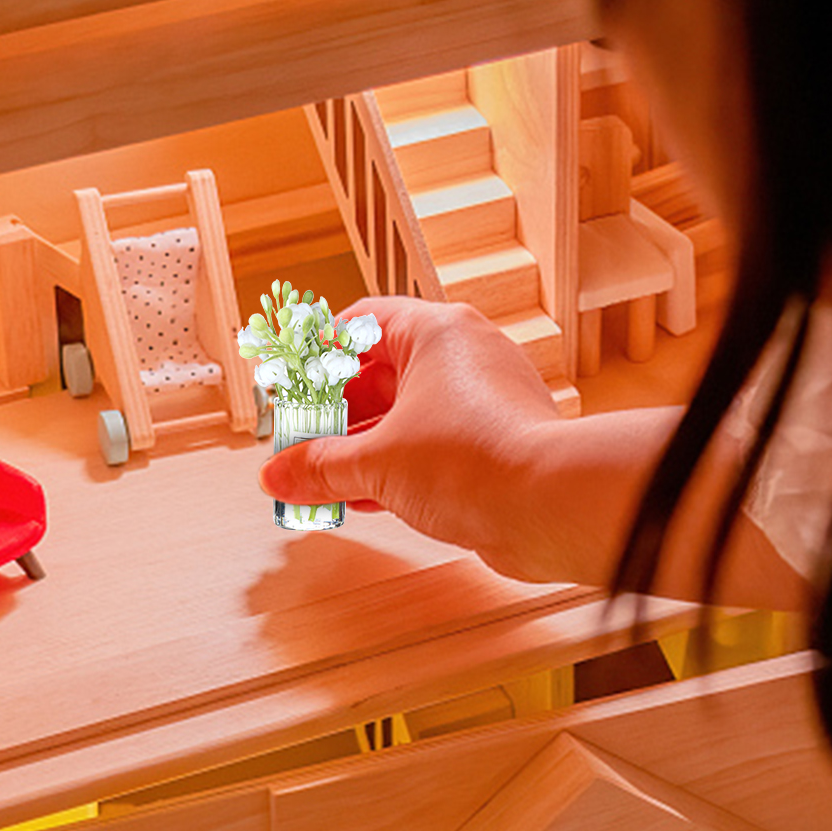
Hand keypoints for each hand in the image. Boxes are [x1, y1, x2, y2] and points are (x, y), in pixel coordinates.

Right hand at [257, 295, 570, 582]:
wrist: (553, 507)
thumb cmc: (476, 458)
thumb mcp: (376, 460)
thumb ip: (320, 465)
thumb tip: (278, 474)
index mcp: (435, 332)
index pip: (359, 324)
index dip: (316, 355)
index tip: (290, 386)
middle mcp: (464, 356)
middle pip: (379, 374)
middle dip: (334, 415)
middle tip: (299, 443)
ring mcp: (483, 401)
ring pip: (405, 415)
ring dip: (360, 448)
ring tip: (321, 479)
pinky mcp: (496, 443)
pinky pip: (432, 446)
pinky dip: (395, 467)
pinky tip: (361, 498)